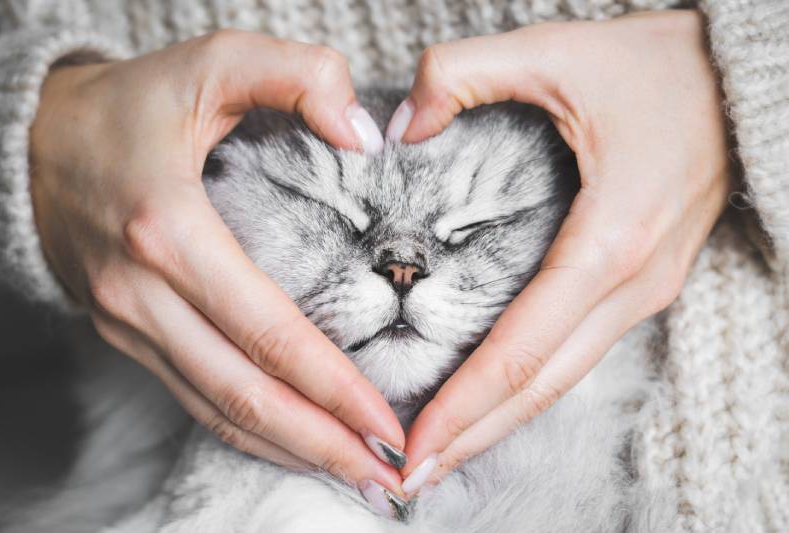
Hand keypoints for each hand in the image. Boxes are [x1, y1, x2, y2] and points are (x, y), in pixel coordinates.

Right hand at [30, 30, 404, 492]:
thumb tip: (366, 136)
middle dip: (321, 444)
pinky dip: (248, 433)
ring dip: (289, 452)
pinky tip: (293, 446)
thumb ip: (298, 74)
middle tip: (389, 476)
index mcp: (169, 231)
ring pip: (217, 411)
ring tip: (355, 475)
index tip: (388, 422)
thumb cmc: (133, 103)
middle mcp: (144, 295)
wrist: (38, 141)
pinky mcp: (130, 336)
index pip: (268, 332)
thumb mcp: (213, 60)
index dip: (332, 387)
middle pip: (245, 394)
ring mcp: (130, 325)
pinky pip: (195, 399)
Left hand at [388, 10, 733, 490]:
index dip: (461, 407)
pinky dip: (528, 387)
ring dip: (499, 422)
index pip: (519, 351)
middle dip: (471, 438)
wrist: (740, 76)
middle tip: (405, 480)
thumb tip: (395, 128)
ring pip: (561, 380)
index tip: (410, 449)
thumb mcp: (553, 50)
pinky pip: (576, 353)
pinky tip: (490, 400)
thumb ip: (459, 75)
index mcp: (609, 242)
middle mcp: (631, 286)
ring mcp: (643, 292)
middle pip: (539, 389)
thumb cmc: (656, 65)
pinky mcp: (640, 285)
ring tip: (439, 455)